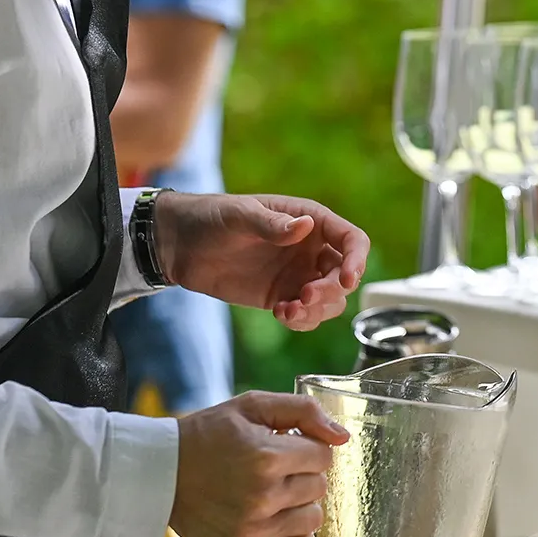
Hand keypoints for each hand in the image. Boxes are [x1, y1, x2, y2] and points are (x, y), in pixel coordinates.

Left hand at [156, 194, 368, 330]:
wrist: (180, 245)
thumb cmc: (212, 217)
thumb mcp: (240, 216)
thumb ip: (271, 224)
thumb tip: (304, 227)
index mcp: (309, 220)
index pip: (350, 239)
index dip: (357, 259)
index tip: (346, 279)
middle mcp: (310, 249)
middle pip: (343, 275)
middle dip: (330, 290)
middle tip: (304, 298)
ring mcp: (297, 274)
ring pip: (330, 300)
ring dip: (317, 310)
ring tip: (287, 311)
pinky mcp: (281, 296)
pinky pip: (306, 314)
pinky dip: (301, 320)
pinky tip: (280, 314)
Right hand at [169, 391, 347, 536]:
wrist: (161, 472)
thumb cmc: (207, 435)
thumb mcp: (252, 406)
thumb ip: (302, 411)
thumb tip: (342, 437)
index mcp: (266, 457)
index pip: (323, 456)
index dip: (307, 448)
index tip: (286, 448)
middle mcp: (262, 496)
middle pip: (319, 487)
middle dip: (302, 474)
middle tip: (273, 470)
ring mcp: (253, 529)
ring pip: (313, 520)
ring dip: (300, 506)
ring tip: (273, 495)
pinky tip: (280, 525)